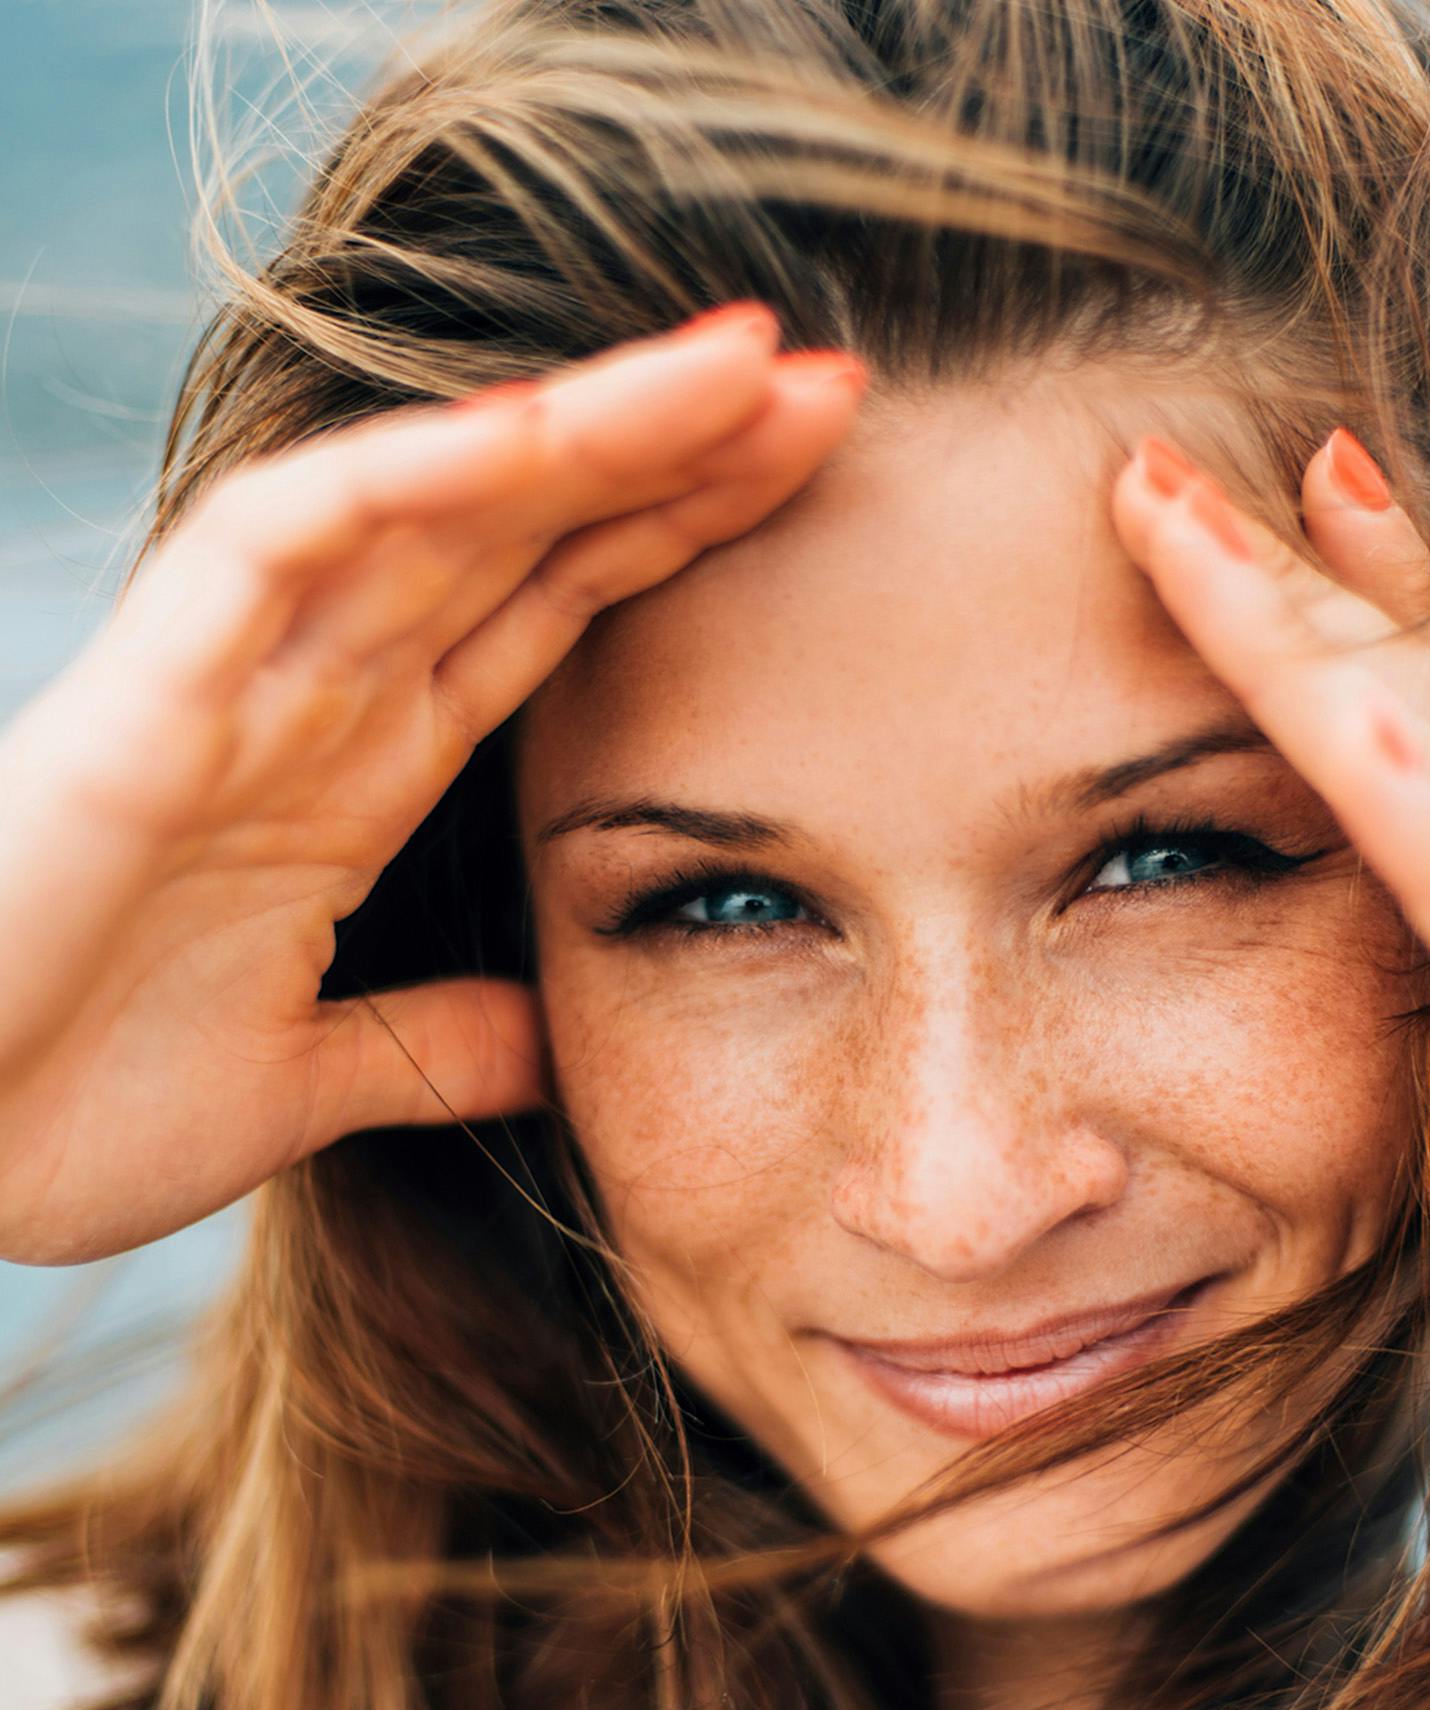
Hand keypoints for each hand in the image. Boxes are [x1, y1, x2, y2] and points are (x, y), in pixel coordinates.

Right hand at [0, 306, 867, 1265]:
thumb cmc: (57, 1111)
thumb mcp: (309, 1081)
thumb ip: (436, 1046)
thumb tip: (563, 1042)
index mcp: (361, 772)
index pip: (553, 611)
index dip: (679, 534)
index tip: (811, 480)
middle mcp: (316, 697)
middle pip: (528, 530)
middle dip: (678, 448)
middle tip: (834, 379)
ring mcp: (235, 682)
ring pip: (436, 502)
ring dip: (591, 425)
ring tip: (746, 360)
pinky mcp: (145, 698)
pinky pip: (284, 541)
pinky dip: (409, 479)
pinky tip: (540, 432)